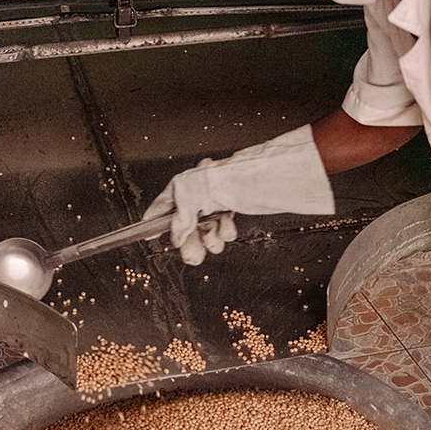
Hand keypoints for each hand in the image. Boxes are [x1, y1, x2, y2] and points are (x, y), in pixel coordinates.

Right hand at [144, 125, 334, 264]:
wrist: (283, 175)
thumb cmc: (250, 176)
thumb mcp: (209, 195)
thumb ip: (185, 213)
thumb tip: (174, 233)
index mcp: (191, 181)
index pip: (165, 203)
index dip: (156, 220)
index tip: (147, 236)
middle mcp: (203, 188)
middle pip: (186, 220)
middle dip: (189, 238)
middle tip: (192, 254)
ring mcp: (220, 196)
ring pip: (205, 225)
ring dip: (209, 238)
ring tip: (216, 242)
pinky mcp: (236, 203)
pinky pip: (222, 223)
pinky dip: (224, 231)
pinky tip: (228, 231)